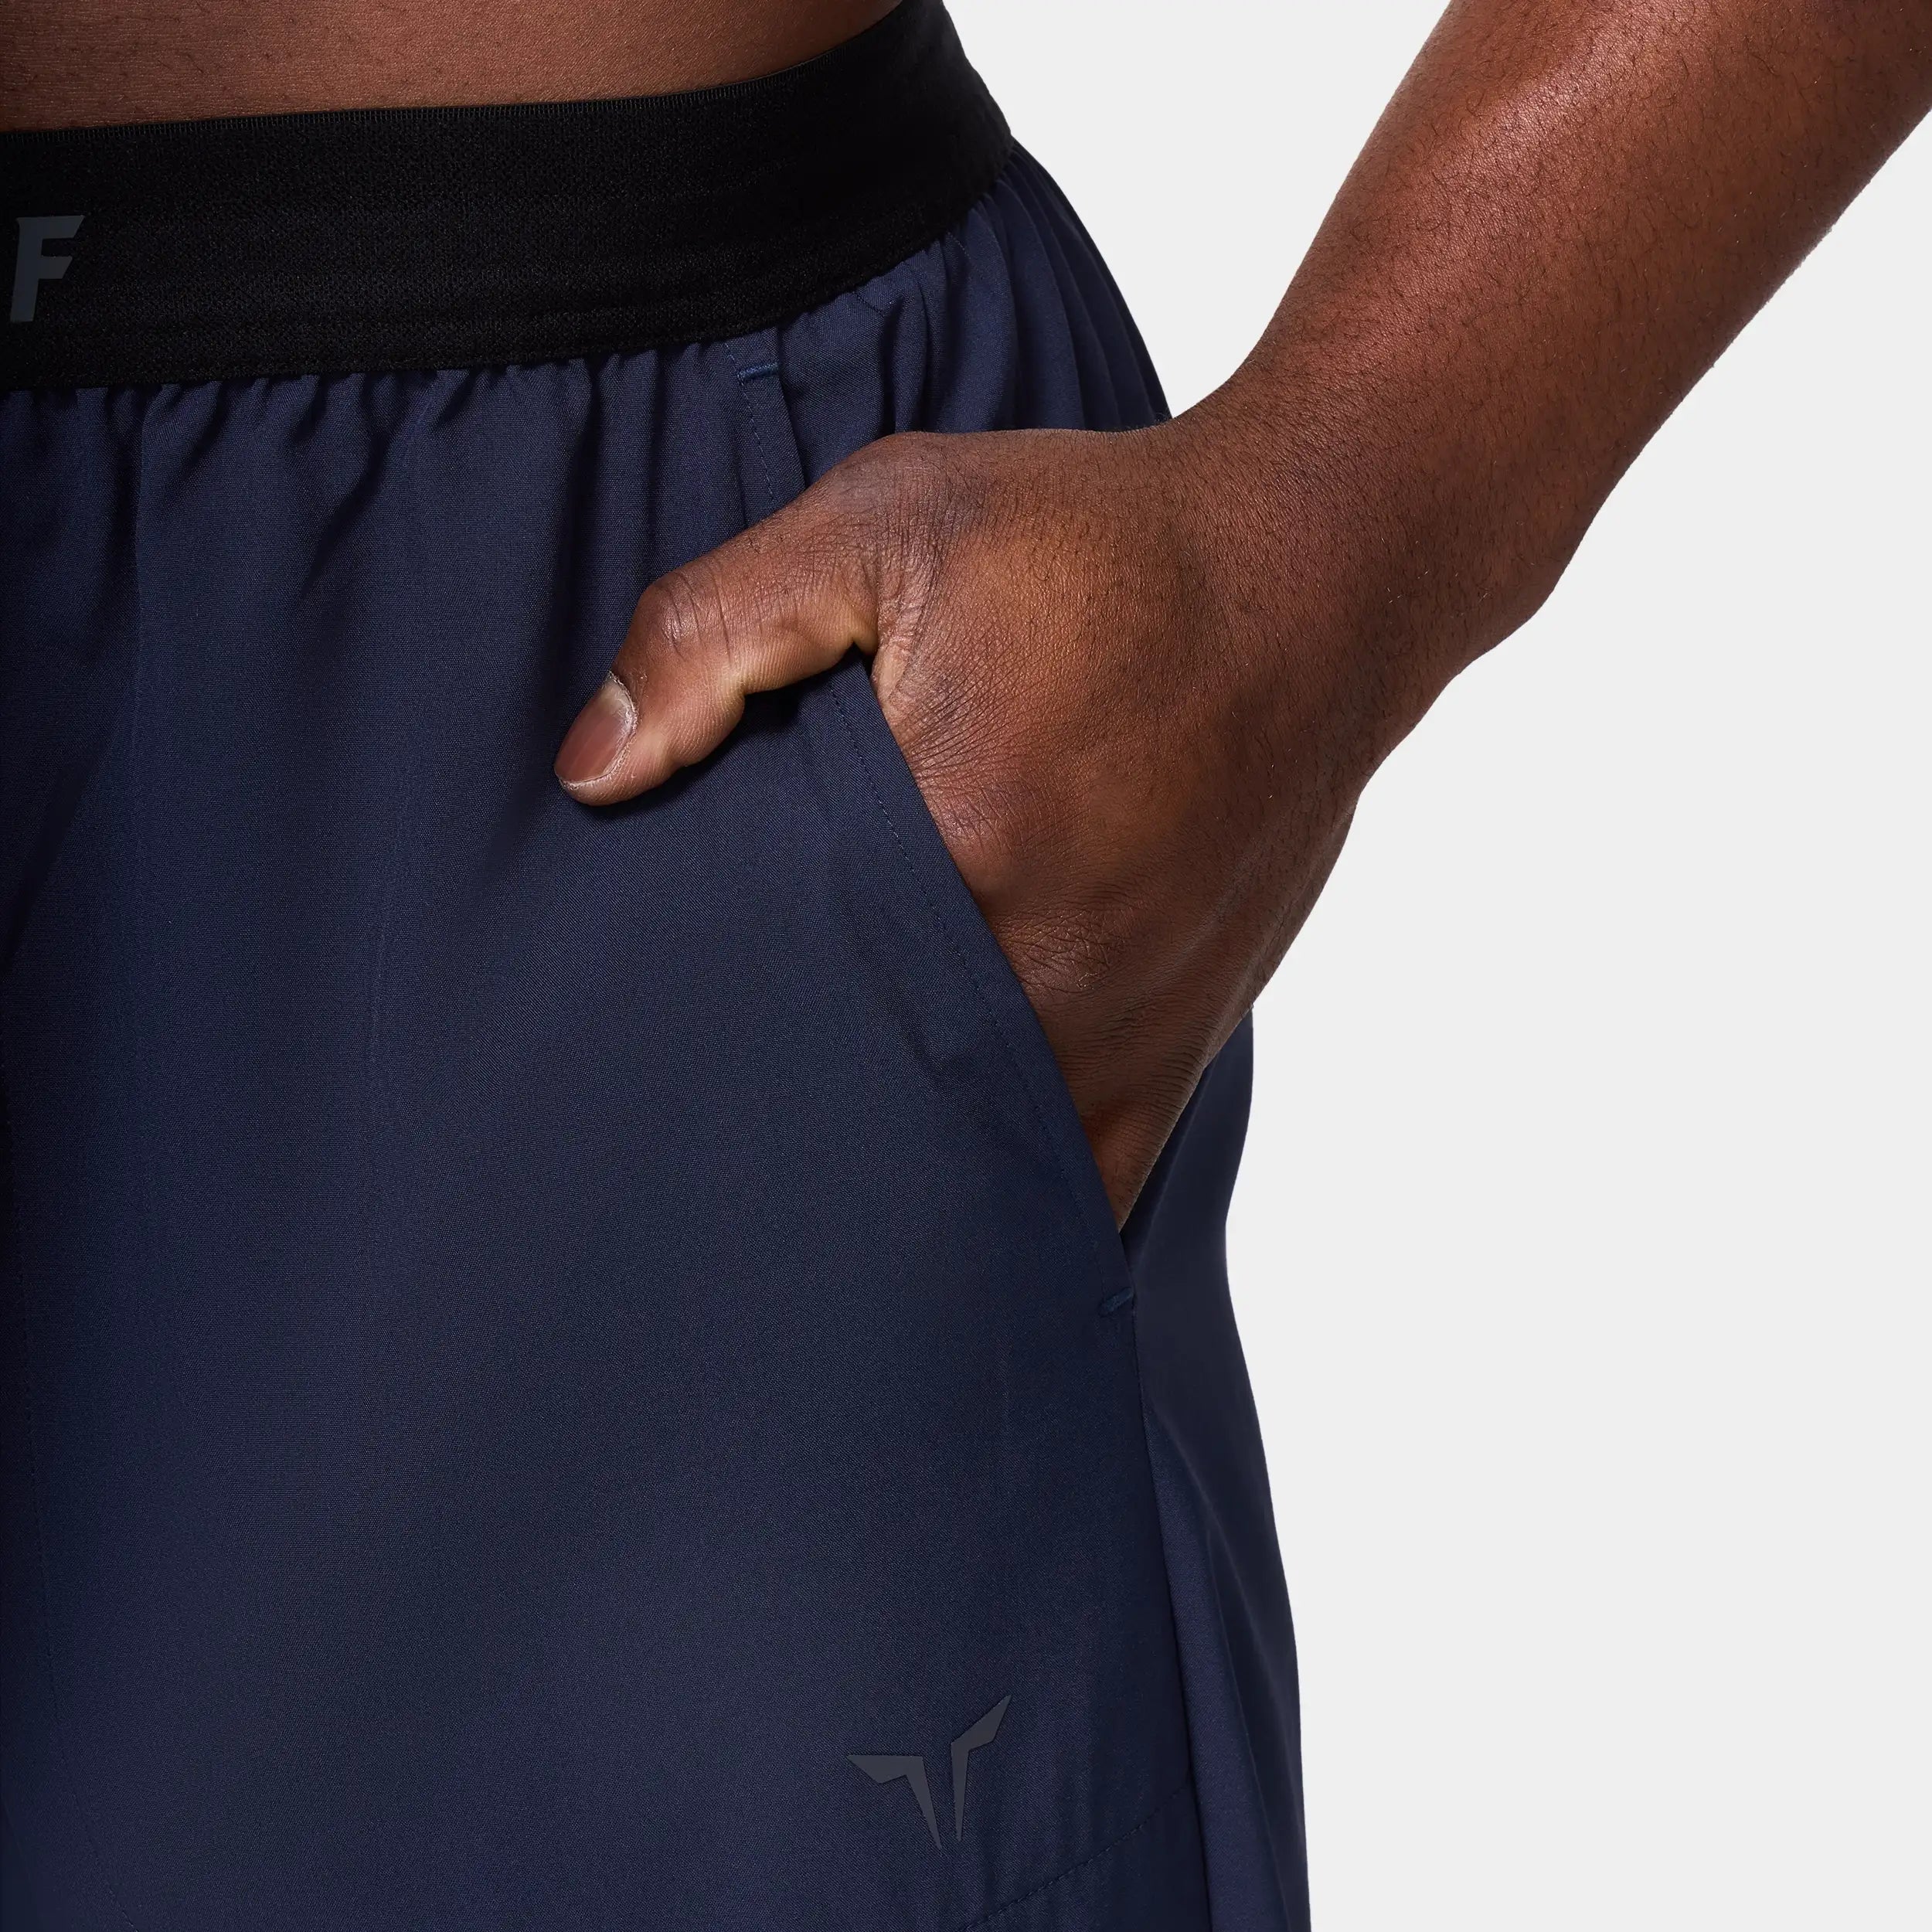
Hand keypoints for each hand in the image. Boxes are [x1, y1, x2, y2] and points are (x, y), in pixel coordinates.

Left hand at [553, 419, 1400, 1221]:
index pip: (770, 987)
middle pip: (863, 1095)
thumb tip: (590, 772)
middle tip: (697, 1116)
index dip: (696, 1012)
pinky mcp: (1180, 1046)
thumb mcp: (889, 524)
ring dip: (889, 1172)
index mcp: (954, 849)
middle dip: (782, 1105)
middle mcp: (1046, 972)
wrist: (1319, 573)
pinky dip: (1006, 1203)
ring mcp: (1123, 1028)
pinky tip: (945, 1214)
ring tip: (804, 1172)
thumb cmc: (1105, 541)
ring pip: (968, 1164)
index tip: (639, 1031)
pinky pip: (1083, 1182)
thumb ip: (716, 634)